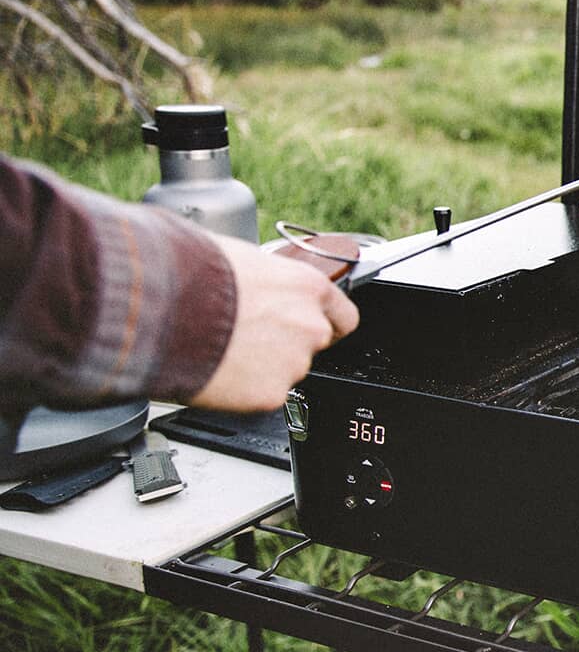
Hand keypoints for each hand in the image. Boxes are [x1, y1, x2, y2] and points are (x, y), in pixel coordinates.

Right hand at [191, 236, 359, 411]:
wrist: (161, 310)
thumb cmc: (193, 275)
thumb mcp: (239, 257)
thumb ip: (265, 277)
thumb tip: (254, 278)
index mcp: (308, 287)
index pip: (343, 316)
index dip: (327, 323)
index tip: (314, 328)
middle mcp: (311, 326)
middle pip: (312, 344)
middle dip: (286, 344)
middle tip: (249, 338)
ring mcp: (294, 363)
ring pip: (285, 371)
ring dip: (262, 367)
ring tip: (224, 350)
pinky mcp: (271, 394)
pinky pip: (261, 394)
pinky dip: (243, 390)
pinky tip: (219, 370)